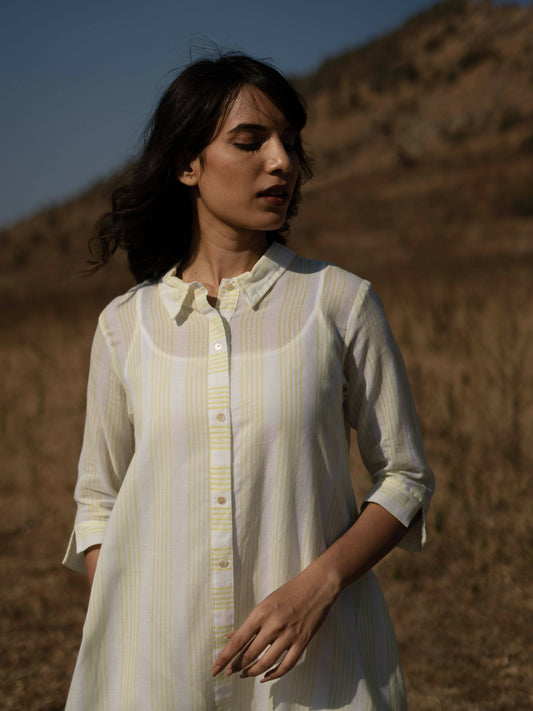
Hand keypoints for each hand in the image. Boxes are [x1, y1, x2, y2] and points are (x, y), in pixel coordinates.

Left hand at [211, 563, 338, 682]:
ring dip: (252, 672)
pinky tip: (266, 676)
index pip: (238, 641)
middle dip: (237, 667)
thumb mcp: (265, 603)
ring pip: (266, 662)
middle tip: (229, 673)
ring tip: (245, 675)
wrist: (316, 587)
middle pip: (250, 654)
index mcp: (261, 613)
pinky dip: (275, 675)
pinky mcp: (302, 642)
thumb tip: (229, 638)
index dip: (224, 658)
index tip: (214, 669)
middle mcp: (273, 625)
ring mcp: (288, 635)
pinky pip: (286, 665)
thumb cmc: (288, 593)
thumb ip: (249, 623)